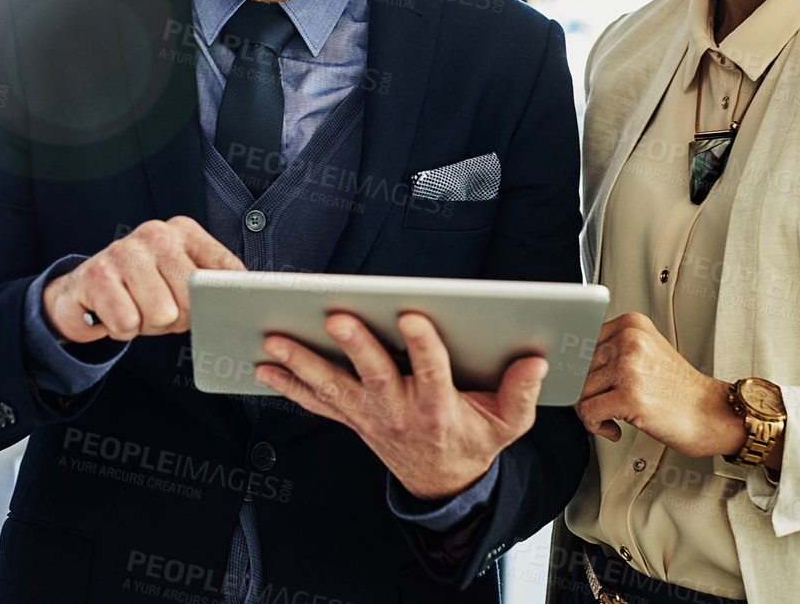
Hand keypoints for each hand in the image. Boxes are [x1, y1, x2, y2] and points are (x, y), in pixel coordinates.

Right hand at [41, 216, 245, 343]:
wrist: (81, 292)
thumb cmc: (140, 289)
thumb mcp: (178, 278)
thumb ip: (209, 283)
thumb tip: (242, 300)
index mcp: (184, 231)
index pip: (224, 270)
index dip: (221, 301)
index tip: (219, 311)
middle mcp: (156, 234)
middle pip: (193, 298)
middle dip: (178, 318)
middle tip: (158, 309)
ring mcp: (125, 251)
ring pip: (162, 314)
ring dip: (148, 325)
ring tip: (135, 308)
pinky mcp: (97, 275)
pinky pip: (128, 323)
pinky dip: (122, 329)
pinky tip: (114, 312)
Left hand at [255, 311, 544, 500]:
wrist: (442, 484)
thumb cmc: (473, 441)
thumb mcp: (507, 424)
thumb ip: (521, 393)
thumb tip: (535, 360)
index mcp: (438, 408)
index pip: (431, 372)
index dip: (422, 346)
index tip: (413, 316)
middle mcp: (399, 411)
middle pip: (374, 375)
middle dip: (355, 345)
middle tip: (337, 317)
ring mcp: (369, 416)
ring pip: (333, 387)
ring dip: (303, 363)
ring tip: (276, 339)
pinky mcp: (351, 418)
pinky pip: (315, 401)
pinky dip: (288, 385)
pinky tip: (264, 366)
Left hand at [574, 312, 744, 459]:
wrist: (712, 414)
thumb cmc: (679, 390)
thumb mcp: (646, 353)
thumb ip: (611, 351)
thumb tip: (569, 365)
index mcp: (631, 324)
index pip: (581, 344)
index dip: (582, 370)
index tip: (594, 386)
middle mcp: (629, 340)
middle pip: (577, 368)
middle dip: (586, 393)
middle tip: (604, 406)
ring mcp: (629, 367)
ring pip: (579, 391)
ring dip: (590, 412)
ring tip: (612, 417)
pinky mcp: (629, 396)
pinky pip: (587, 413)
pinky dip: (595, 426)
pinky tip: (614, 428)